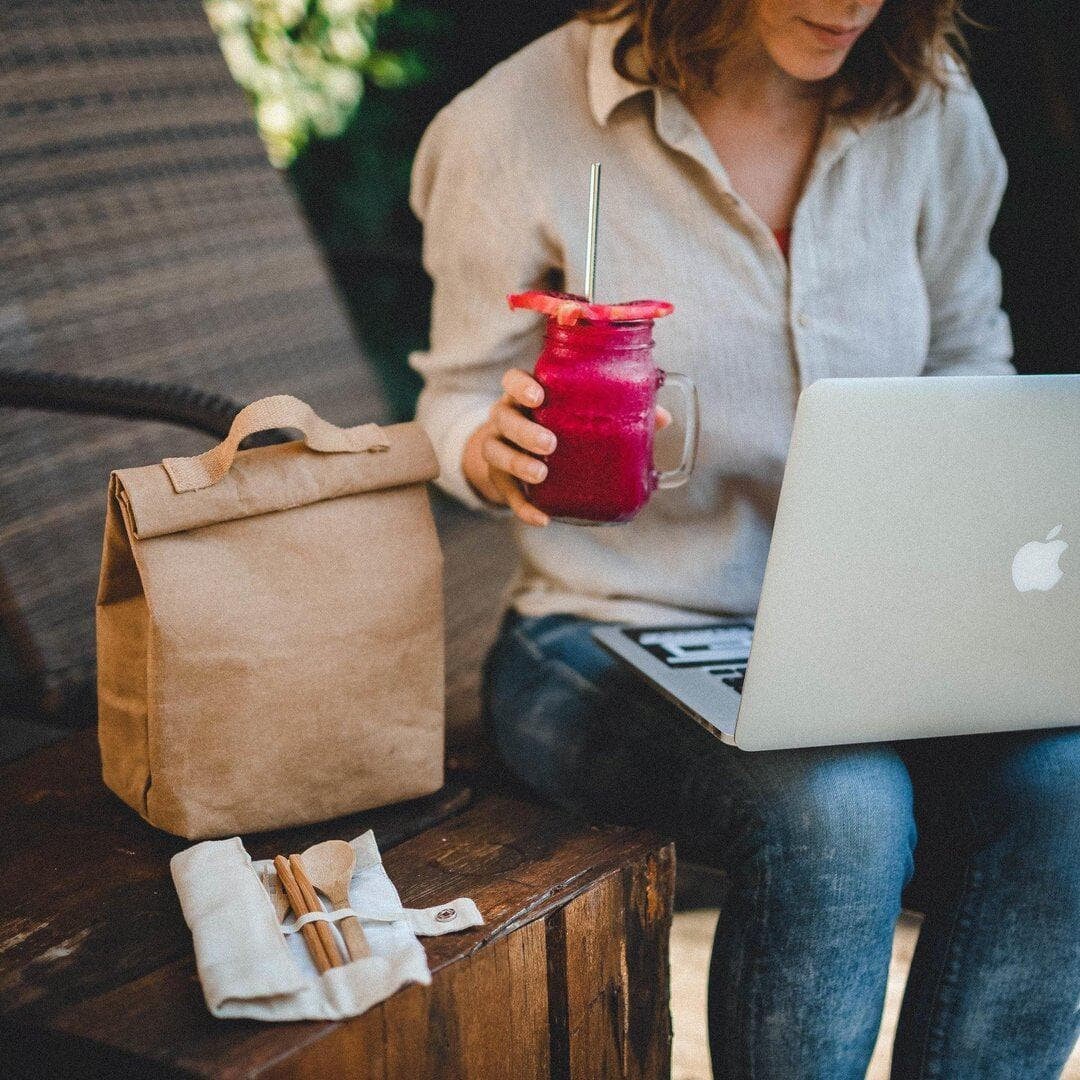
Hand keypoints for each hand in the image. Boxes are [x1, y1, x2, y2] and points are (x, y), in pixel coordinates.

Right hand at [462, 368, 671, 526]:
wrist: (517, 454)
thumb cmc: (558, 425)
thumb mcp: (577, 414)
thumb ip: (618, 411)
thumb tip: (663, 418)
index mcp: (526, 396)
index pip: (511, 381)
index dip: (520, 385)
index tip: (537, 395)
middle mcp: (506, 418)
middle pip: (503, 417)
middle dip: (524, 430)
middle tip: (550, 444)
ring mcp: (497, 447)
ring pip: (495, 451)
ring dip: (517, 463)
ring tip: (541, 475)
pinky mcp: (499, 479)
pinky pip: (506, 494)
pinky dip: (523, 507)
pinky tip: (543, 518)